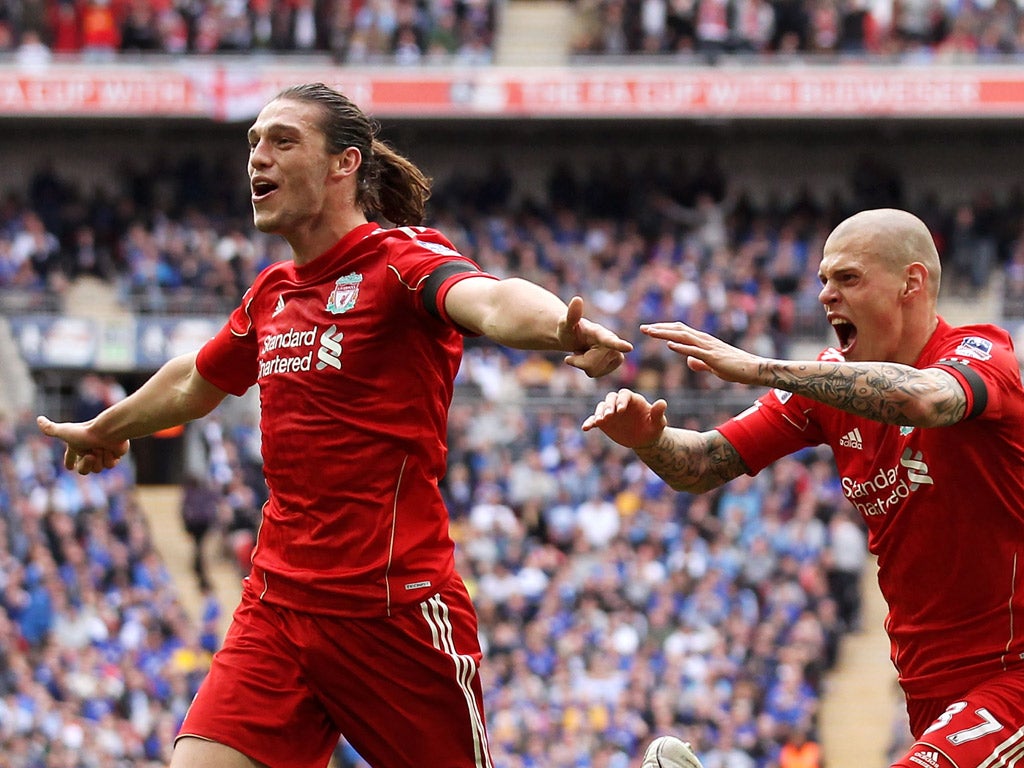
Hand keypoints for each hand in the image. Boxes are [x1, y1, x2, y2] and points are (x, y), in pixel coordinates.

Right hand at [36, 415, 129, 474]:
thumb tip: (38, 419)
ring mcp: (102, 453)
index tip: (68, 467)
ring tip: (100, 448)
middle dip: (86, 465)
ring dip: (99, 460)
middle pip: (84, 470)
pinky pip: (110, 465)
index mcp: (77, 445)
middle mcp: (89, 449)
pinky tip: (111, 450)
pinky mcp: (115, 455)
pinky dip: (109, 458)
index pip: (70, 457)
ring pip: (97, 469)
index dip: (69, 461)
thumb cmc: (87, 432)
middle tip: (90, 456)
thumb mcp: (65, 432)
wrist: (110, 430)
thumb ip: (51, 429)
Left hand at [559, 296, 632, 377]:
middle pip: (591, 363)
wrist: (575, 337)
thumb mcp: (565, 323)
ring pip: (594, 371)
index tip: (629, 348)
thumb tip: (576, 299)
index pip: (609, 340)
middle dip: (579, 361)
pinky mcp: (616, 361)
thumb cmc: (570, 329)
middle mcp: (612, 340)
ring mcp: (616, 352)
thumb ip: (572, 314)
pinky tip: (589, 360)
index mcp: (600, 332)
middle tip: (576, 351)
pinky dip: (589, 370)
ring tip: (583, 353)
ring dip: (583, 365)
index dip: (618, 344)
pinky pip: (597, 374)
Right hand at [582, 388, 667, 448]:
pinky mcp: (604, 422)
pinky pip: (594, 420)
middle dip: (608, 406)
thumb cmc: (653, 427)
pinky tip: (586, 428)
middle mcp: (619, 403)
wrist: (644, 438)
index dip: (621, 400)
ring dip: (599, 413)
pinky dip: (590, 422)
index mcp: (632, 399)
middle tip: (608, 416)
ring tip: (599, 422)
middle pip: (610, 398)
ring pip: (601, 407)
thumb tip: (662, 403)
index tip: (621, 410)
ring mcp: (610, 411)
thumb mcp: (658, 422)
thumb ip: (658, 413)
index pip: (624, 395)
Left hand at [642, 322, 763, 384]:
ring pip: (683, 337)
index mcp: (703, 341)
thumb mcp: (713, 366)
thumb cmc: (735, 368)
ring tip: (650, 332)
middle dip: (659, 328)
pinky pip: (695, 350)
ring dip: (666, 334)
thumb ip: (700, 363)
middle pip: (678, 330)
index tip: (649, 330)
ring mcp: (708, 347)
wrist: (753, 369)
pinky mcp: (713, 357)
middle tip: (642, 328)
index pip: (680, 330)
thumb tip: (688, 362)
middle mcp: (704, 340)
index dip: (664, 329)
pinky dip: (682, 347)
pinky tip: (670, 345)